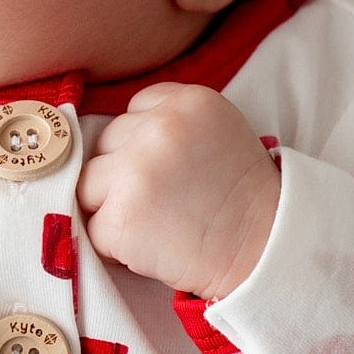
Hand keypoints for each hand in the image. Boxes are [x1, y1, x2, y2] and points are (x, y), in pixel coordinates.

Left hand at [77, 82, 280, 298]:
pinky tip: (150, 247)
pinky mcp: (121, 217)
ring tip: (153, 224)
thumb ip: (174, 122)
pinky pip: (93, 229)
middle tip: (163, 202)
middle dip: (124, 174)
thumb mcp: (221, 132)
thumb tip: (118, 138)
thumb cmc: (244, 199)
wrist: (263, 251)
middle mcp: (158, 127)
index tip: (167, 170)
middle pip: (107, 145)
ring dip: (112, 207)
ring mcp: (135, 171)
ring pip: (89, 184)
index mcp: (187, 102)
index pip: (134, 110)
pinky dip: (114, 245)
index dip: (144, 143)